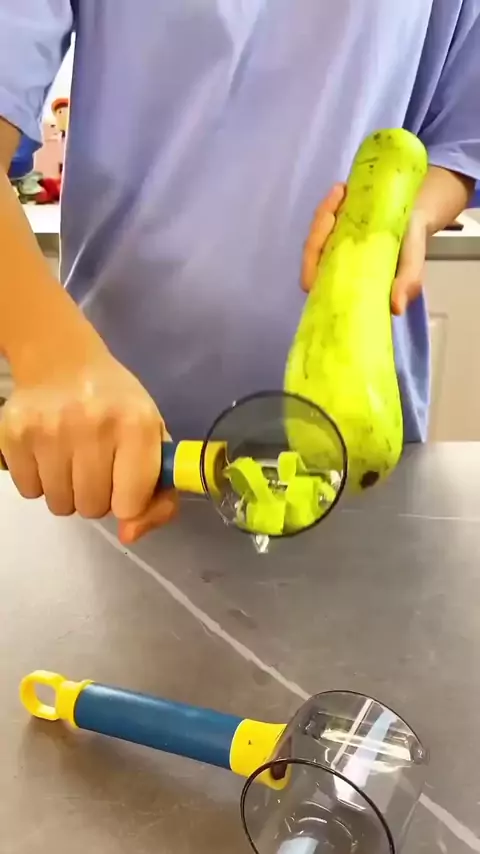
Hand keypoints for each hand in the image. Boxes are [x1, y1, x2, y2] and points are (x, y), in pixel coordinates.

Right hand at [0, 337, 177, 544]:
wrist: (61, 358)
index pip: (130, 504)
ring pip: (60, 505)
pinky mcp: (13, 434)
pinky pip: (29, 491)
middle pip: (93, 508)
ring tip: (70, 457)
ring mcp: (49, 429)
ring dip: (67, 491)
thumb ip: (158, 494)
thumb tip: (129, 535)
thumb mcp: (151, 437)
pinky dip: (39, 480)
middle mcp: (93, 425)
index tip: (124, 480)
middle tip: (95, 463)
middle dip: (96, 495)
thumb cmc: (116, 404)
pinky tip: (47, 451)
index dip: (128, 499)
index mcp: (136, 425)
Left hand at [301, 184, 426, 314]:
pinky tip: (342, 189)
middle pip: (311, 252)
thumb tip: (396, 308)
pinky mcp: (335, 221)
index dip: (311, 267)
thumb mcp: (411, 266)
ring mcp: (331, 240)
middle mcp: (332, 262)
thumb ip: (405, 285)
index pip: (313, 280)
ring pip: (316, 230)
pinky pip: (324, 213)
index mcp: (342, 280)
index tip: (323, 250)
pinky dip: (330, 201)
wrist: (417, 217)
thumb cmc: (409, 248)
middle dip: (318, 231)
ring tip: (341, 193)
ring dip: (324, 213)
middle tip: (333, 213)